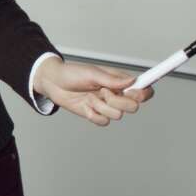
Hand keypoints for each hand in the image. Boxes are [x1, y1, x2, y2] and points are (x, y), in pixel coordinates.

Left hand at [35, 58, 149, 125]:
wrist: (53, 83)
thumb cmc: (72, 74)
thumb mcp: (91, 73)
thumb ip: (112, 79)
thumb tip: (132, 80)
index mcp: (120, 82)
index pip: (143, 90)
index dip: (143, 93)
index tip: (133, 92)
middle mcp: (116, 95)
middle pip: (133, 107)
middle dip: (118, 101)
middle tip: (104, 92)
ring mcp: (106, 105)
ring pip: (117, 115)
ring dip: (101, 106)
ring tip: (89, 96)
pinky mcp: (96, 114)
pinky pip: (103, 121)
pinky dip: (94, 115)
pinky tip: (86, 106)